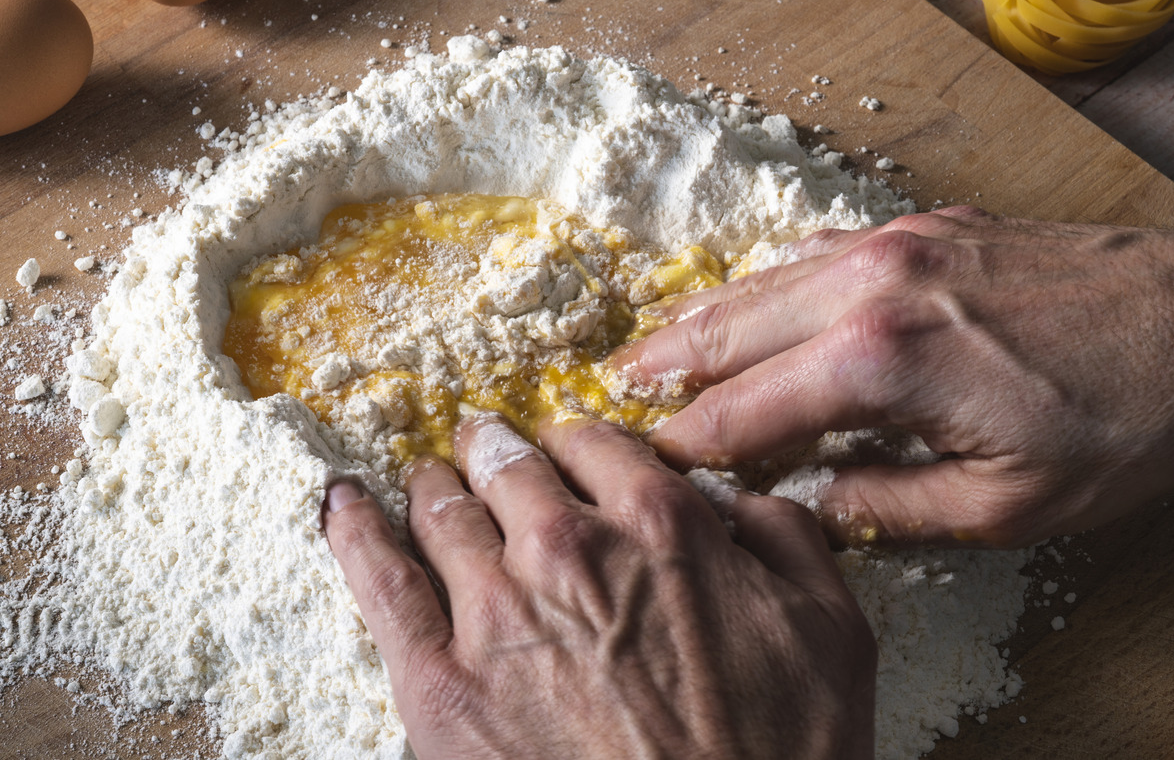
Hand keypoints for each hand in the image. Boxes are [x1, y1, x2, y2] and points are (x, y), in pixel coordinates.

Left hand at [322, 413, 876, 758]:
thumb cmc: (779, 757)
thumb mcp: (830, 632)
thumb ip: (784, 540)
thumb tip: (740, 501)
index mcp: (659, 523)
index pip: (597, 444)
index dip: (582, 446)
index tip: (572, 455)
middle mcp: (568, 548)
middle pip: (510, 467)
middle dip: (497, 453)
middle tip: (486, 449)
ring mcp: (494, 612)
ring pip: (443, 512)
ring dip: (435, 486)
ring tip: (426, 479)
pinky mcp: (438, 683)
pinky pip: (377, 580)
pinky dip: (354, 531)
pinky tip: (343, 504)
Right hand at [615, 207, 1173, 548]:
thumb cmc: (1126, 422)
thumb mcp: (1008, 504)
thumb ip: (892, 507)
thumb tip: (818, 504)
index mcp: (881, 365)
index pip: (745, 411)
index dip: (688, 444)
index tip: (648, 464)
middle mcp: (874, 289)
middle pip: (733, 326)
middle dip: (668, 362)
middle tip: (612, 386)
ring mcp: (902, 245)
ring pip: (769, 278)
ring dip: (709, 314)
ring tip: (658, 342)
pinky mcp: (933, 226)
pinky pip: (822, 250)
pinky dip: (773, 278)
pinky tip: (757, 295)